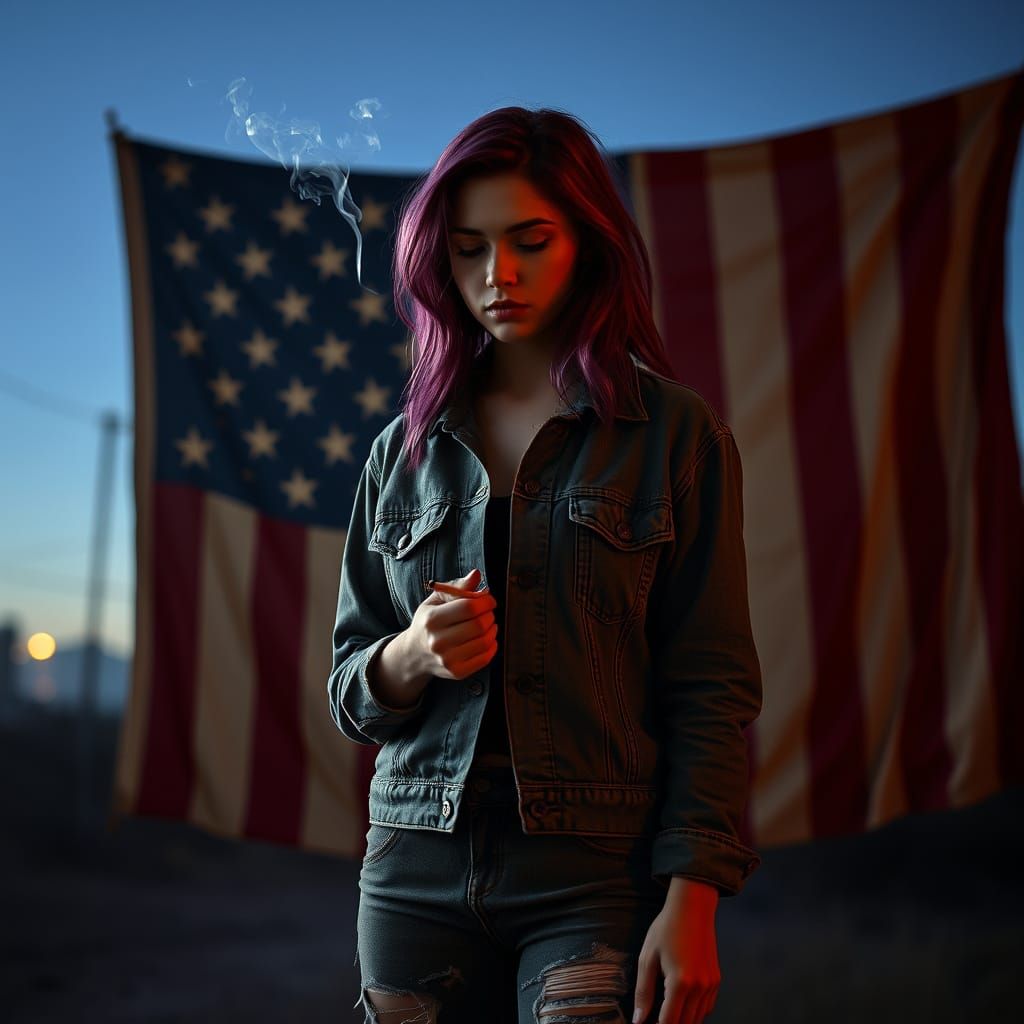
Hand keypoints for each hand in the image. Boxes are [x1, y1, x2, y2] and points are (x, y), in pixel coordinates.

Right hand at [407, 568, 497, 680]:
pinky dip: (492, 645)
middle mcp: (438, 641)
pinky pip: (485, 657)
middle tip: (488, 612)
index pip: (469, 607)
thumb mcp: (436, 600)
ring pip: (484, 641)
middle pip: (479, 625)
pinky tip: (487, 638)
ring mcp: (447, 659)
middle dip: (489, 615)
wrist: (414, 654)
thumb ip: (458, 587)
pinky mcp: (457, 672)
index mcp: (432, 619)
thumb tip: (476, 574)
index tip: (488, 599)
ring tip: (488, 624)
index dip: (485, 601)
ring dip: (492, 629)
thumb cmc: (428, 622)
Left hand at [633, 881, 719, 1023]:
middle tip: (655, 1019)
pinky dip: (695, 1012)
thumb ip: (643, 992)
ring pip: (698, 1018)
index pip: (670, 1021)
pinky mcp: (716, 980)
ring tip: (667, 1013)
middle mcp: (700, 987)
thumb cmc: (666, 929)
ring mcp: (711, 984)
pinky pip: (707, 1007)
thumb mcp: (647, 957)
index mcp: (680, 982)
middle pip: (685, 1023)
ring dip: (683, 1020)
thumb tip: (639, 1020)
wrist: (692, 908)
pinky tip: (682, 1004)